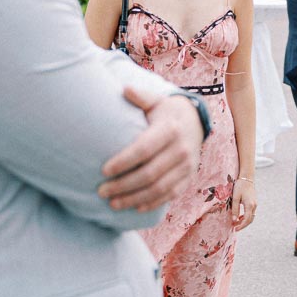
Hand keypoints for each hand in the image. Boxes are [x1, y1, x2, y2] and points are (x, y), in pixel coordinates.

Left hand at [100, 88, 204, 211]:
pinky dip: (152, 203)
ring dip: (134, 198)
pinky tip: (134, 207)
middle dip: (123, 185)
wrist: (195, 121)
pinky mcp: (188, 177)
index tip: (103, 170)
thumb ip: (140, 97)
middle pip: (149, 173)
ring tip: (112, 203)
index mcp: (170, 129)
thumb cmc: (166, 112)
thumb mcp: (156, 101)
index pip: (144, 149)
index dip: (124, 162)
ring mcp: (187, 165)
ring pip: (159, 189)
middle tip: (101, 190)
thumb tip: (124, 89)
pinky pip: (170, 195)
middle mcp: (181, 149)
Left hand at [230, 177, 257, 230]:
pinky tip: (240, 216)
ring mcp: (255, 204)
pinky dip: (246, 216)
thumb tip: (234, 220)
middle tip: (235, 228)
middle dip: (243, 225)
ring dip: (244, 221)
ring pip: (251, 217)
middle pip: (250, 220)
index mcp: (249, 205)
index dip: (241, 226)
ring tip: (236, 223)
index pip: (246, 220)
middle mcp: (254, 206)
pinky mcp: (254, 202)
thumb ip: (235, 209)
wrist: (247, 178)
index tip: (235, 229)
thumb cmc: (240, 186)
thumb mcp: (235, 198)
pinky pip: (251, 212)